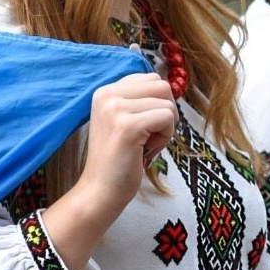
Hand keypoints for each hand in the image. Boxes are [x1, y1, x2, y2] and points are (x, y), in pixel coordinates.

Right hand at [40, 73, 177, 269]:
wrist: (101, 191)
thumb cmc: (120, 158)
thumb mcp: (125, 119)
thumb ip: (139, 99)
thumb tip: (166, 85)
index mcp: (105, 90)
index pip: (151, 78)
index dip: (157, 103)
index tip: (143, 126)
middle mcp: (107, 94)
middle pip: (163, 86)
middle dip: (165, 112)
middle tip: (148, 136)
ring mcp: (116, 109)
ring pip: (168, 103)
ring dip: (166, 127)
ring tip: (145, 144)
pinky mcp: (128, 126)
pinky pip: (167, 118)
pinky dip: (165, 137)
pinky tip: (147, 150)